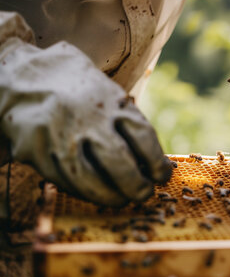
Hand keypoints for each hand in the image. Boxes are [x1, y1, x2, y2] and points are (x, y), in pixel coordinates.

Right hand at [0, 39, 170, 206]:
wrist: (20, 76)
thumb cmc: (75, 87)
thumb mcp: (107, 92)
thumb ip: (128, 122)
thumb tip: (154, 160)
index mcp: (110, 101)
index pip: (144, 137)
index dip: (157, 162)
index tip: (162, 175)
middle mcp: (86, 118)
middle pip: (119, 161)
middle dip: (136, 185)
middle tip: (144, 194)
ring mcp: (59, 136)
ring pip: (89, 178)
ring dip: (110, 196)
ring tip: (121, 200)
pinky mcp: (36, 151)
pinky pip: (64, 181)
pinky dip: (83, 192)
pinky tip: (94, 193)